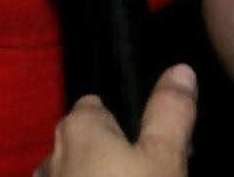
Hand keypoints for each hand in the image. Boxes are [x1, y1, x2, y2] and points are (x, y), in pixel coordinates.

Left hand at [31, 63, 197, 176]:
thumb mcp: (164, 160)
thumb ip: (170, 113)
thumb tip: (181, 68)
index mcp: (77, 126)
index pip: (98, 106)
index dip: (128, 125)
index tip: (154, 149)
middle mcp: (52, 151)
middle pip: (88, 143)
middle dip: (113, 158)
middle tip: (151, 176)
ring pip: (76, 174)